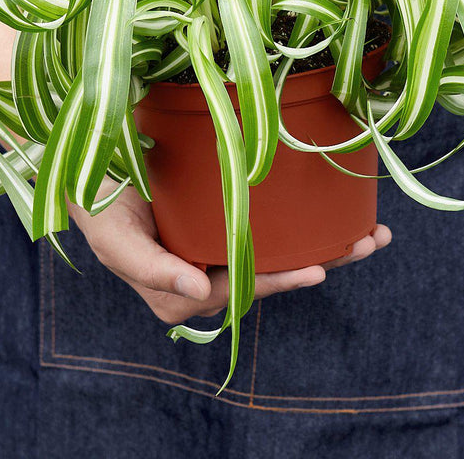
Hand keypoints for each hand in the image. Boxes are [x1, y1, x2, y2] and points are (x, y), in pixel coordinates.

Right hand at [68, 181, 391, 325]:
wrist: (91, 170)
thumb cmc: (101, 212)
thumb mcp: (119, 243)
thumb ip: (155, 270)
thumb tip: (198, 292)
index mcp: (187, 287)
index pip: (244, 287)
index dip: (281, 280)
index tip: (317, 269)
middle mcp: (211, 269)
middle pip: (275, 269)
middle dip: (326, 258)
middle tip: (370, 241)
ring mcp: (222, 240)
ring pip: (282, 246)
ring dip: (329, 240)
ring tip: (372, 230)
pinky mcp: (228, 212)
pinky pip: (273, 220)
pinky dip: (308, 216)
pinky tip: (339, 204)